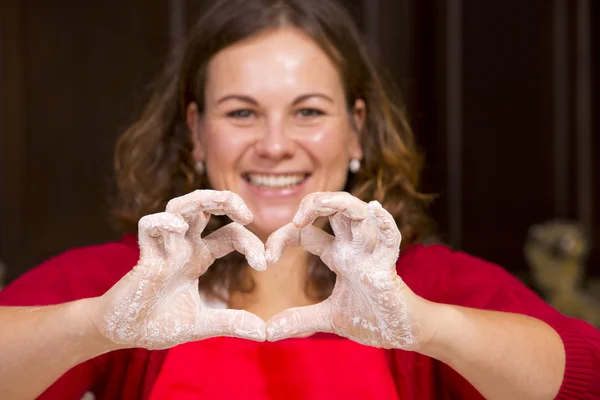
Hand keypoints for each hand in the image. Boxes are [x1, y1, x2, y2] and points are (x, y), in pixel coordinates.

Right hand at [93, 190, 266, 349]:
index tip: (263, 264)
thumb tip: (264, 333)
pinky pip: (149, 226)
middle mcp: (184, 246)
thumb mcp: (202, 324)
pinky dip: (163, 222)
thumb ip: (231, 324)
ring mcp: (164, 248)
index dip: (250, 243)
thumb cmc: (159, 323)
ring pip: (180, 206)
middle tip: (248, 215)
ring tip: (222, 203)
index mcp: (199, 257)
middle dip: (227, 200)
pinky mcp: (144, 256)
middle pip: (205, 206)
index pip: (230, 234)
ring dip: (201, 199)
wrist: (125, 335)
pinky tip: (177, 228)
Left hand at [265, 192, 427, 349]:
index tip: (266, 258)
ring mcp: (371, 254)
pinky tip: (375, 210)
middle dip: (314, 203)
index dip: (284, 237)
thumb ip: (299, 320)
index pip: (307, 233)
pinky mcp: (387, 268)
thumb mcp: (328, 318)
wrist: (402, 334)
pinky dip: (384, 224)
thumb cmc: (370, 319)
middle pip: (335, 209)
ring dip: (340, 204)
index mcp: (339, 255)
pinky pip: (389, 241)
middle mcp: (354, 248)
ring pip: (359, 215)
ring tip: (321, 203)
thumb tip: (268, 333)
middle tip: (296, 218)